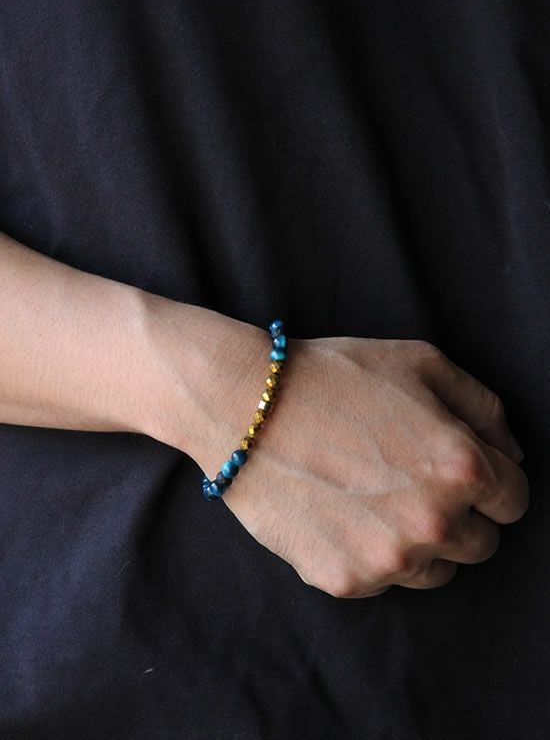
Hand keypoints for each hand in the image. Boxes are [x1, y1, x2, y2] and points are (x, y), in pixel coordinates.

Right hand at [213, 335, 528, 597]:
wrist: (244, 405)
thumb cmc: (333, 376)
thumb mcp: (420, 362)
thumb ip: (484, 408)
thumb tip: (509, 454)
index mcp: (461, 467)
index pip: (514, 501)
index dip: (492, 482)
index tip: (460, 473)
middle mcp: (432, 522)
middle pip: (481, 544)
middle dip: (459, 515)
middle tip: (412, 483)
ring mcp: (386, 558)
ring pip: (435, 571)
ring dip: (419, 542)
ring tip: (375, 499)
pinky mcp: (344, 580)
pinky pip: (382, 581)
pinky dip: (371, 554)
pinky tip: (342, 513)